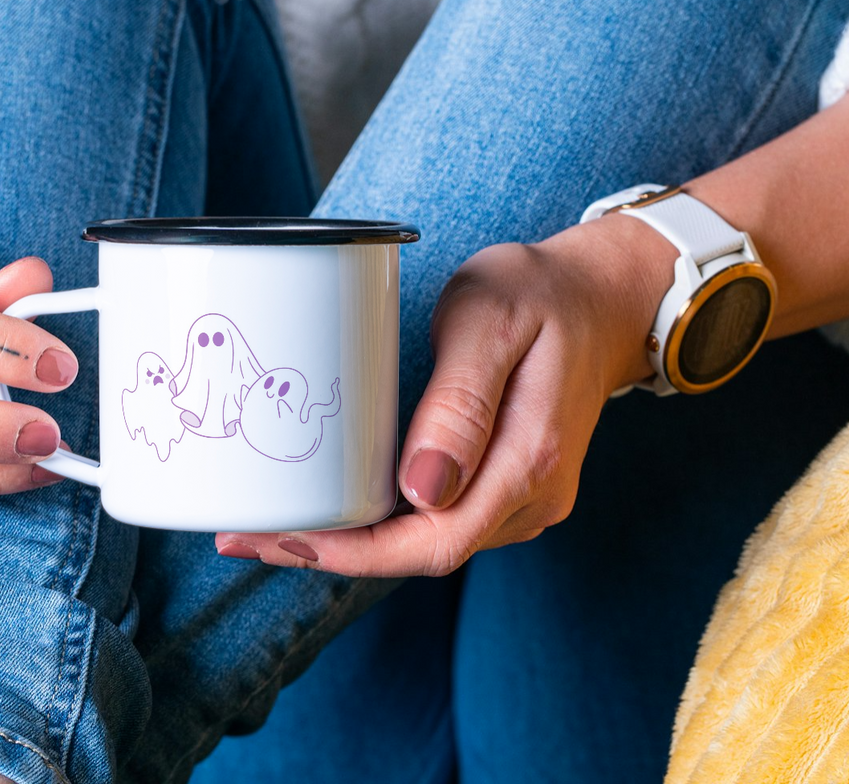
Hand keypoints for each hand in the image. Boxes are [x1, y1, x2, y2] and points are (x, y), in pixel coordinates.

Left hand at [217, 214, 675, 575]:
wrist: (604, 298)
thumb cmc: (541, 295)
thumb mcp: (492, 320)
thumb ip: (459, 402)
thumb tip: (421, 490)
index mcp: (528, 459)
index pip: (431, 541)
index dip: (347, 554)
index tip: (277, 540)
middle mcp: (532, 496)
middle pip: (420, 553)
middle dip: (329, 552)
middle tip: (244, 533)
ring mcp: (524, 498)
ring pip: (427, 542)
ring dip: (351, 541)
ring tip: (274, 520)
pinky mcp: (509, 487)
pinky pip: (441, 519)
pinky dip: (382, 520)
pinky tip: (335, 503)